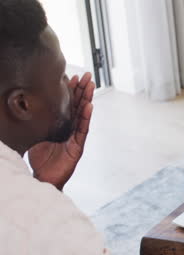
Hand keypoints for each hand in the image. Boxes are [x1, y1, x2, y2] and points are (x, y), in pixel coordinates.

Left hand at [28, 72, 94, 190]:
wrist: (43, 179)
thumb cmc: (39, 160)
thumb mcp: (33, 136)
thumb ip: (34, 123)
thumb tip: (22, 108)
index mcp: (60, 125)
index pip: (67, 105)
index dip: (71, 91)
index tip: (72, 77)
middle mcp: (70, 129)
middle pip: (78, 106)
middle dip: (82, 90)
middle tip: (86, 75)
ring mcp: (75, 137)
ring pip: (83, 115)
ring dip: (87, 99)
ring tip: (90, 86)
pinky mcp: (77, 147)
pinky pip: (83, 130)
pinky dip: (85, 118)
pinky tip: (89, 106)